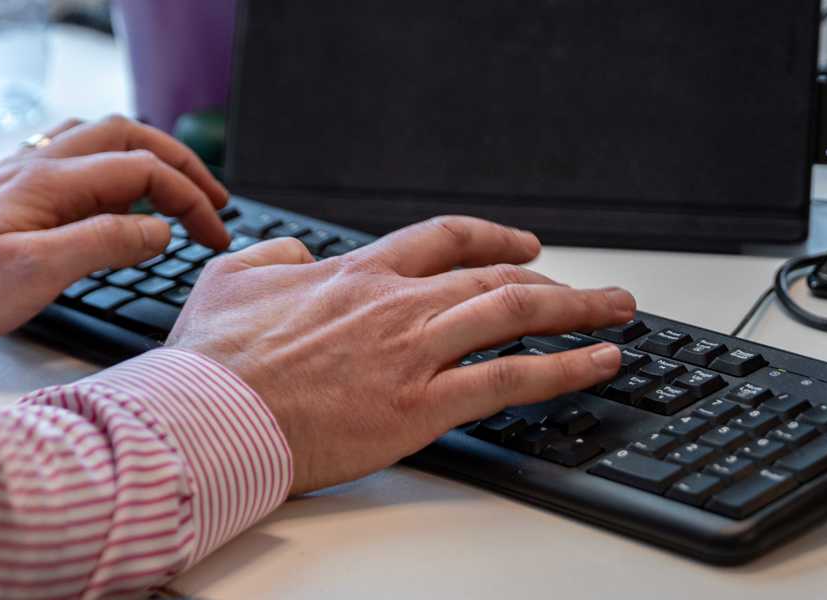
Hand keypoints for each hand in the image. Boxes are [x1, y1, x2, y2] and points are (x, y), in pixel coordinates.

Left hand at [0, 115, 229, 347]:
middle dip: (181, 165)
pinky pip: (75, 158)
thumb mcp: (41, 271)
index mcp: (50, 181)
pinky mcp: (14, 194)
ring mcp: (23, 176)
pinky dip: (114, 168)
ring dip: (148, 158)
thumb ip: (106, 242)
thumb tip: (160, 231)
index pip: (143, 170)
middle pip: (129, 138)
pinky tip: (117, 197)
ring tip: (176, 190)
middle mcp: (37, 167)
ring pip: (101, 140)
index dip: (189, 198)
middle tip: (214, 202)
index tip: (215, 235)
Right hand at [167, 216, 636, 494]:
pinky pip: (510, 379)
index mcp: (356, 273)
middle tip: (594, 289)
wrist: (208, 417)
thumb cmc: (213, 361)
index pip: (445, 239)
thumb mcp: (228, 282)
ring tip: (617, 313)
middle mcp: (396, 303)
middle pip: (497, 274)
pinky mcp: (421, 405)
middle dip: (556, 279)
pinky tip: (597, 363)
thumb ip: (270, 258)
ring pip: (515, 313)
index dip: (494, 238)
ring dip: (577, 310)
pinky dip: (563, 368)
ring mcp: (414, 351)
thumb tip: (293, 254)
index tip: (524, 245)